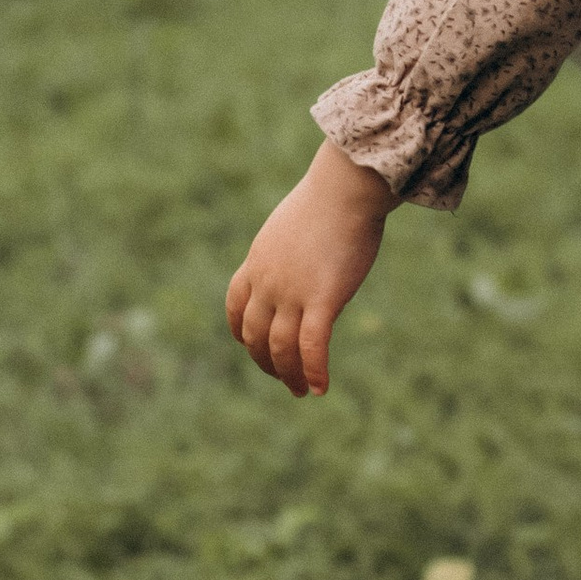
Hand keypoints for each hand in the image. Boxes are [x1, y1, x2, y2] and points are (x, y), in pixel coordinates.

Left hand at [226, 142, 397, 398]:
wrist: (345, 188)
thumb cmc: (331, 197)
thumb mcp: (296, 222)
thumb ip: (292, 246)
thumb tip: (305, 249)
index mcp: (258, 261)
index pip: (235, 306)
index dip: (241, 332)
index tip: (251, 345)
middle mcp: (267, 281)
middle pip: (255, 335)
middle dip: (266, 362)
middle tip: (284, 378)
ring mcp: (292, 292)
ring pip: (281, 348)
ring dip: (290, 375)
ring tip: (301, 391)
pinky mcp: (321, 299)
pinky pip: (312, 346)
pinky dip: (314, 371)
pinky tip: (321, 387)